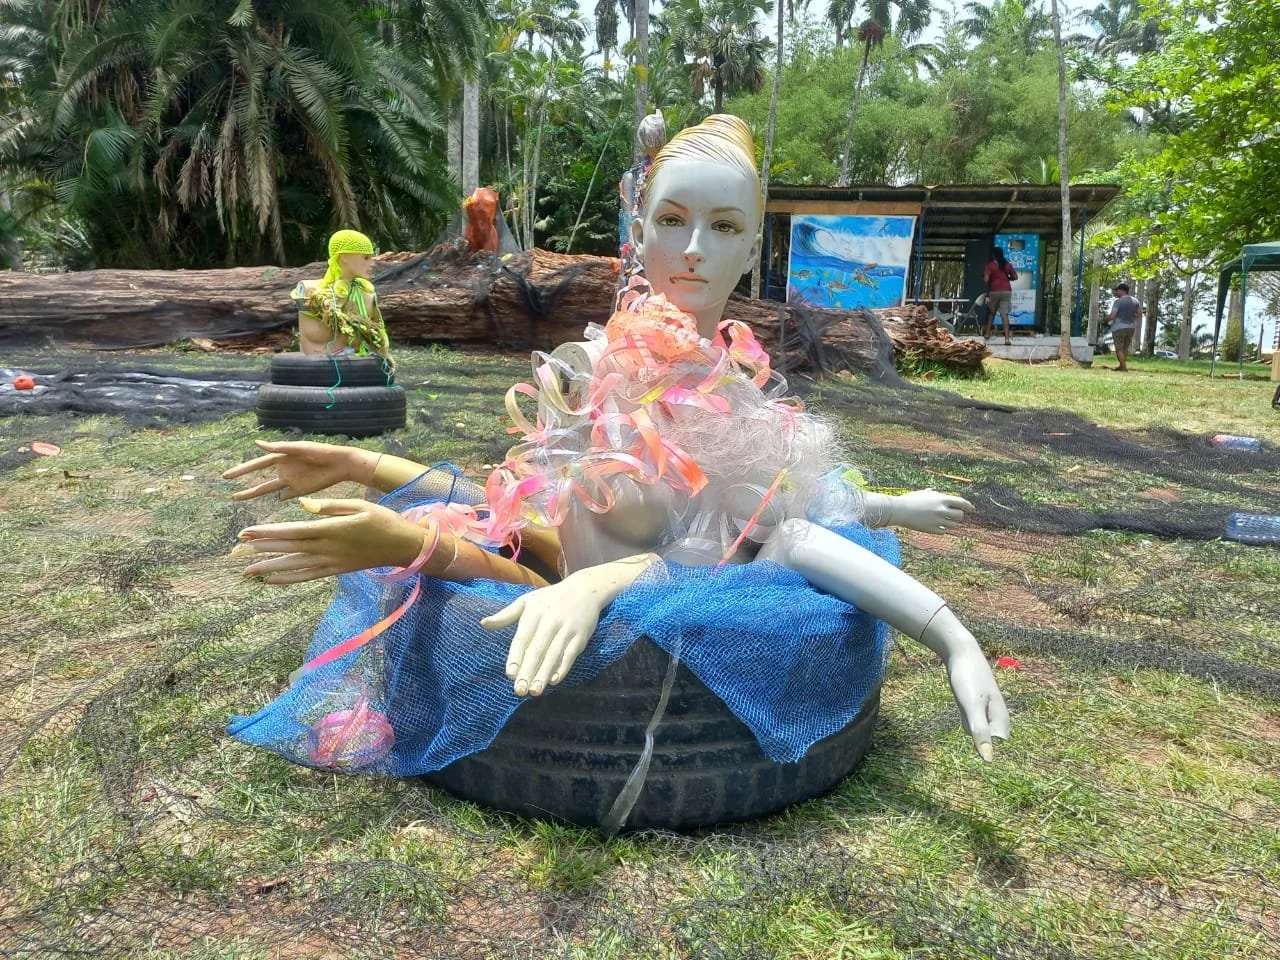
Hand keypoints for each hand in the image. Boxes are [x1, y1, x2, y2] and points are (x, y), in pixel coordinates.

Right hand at [222, 440, 371, 501]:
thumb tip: (257, 443)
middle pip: (259, 479)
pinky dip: (280, 499)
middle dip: (244, 484)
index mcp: (282, 457)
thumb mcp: (300, 448)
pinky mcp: (301, 490)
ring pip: (268, 489)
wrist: (342, 464)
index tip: (227, 476)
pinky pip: (286, 496)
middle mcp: (283, 470)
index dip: (242, 470)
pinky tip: (274, 501)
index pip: (257, 465)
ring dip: (254, 493)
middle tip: (228, 490)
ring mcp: (291, 481)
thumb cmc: (321, 452)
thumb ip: (279, 447)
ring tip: (237, 497)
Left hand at [234, 498, 424, 582]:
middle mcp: (327, 548)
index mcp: (331, 529)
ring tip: (247, 570)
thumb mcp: (358, 505)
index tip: (246, 532)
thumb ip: (329, 506)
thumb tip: (303, 505)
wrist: (403, 546)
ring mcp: (331, 562)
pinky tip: (273, 580)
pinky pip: (308, 576)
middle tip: (236, 548)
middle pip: (288, 549)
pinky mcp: (336, 570)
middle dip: (260, 548)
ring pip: (294, 566)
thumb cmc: (383, 521)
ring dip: (269, 568)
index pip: (292, 531)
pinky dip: (289, 579)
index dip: (267, 533)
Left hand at [479, 576, 606, 696]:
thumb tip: (483, 623)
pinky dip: (563, 668)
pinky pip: (571, 654)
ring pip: (553, 655)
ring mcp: (567, 629)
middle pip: (537, 650)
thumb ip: (505, 615)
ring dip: (544, 674)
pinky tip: (554, 681)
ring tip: (535, 692)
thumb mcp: (526, 601)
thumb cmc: (550, 598)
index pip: (522, 638)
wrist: (585, 589)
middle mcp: (550, 621)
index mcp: (534, 613)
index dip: (516, 657)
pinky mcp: (581, 636)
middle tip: (519, 691)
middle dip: (528, 672)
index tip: (510, 674)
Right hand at [890, 489, 974, 533]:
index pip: (961, 503)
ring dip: (950, 523)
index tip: (972, 509)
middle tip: (953, 515)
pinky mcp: (932, 530)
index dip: (968, 506)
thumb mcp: (924, 493)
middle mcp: (942, 510)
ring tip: (943, 521)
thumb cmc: (910, 500)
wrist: (899, 510)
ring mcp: (938, 521)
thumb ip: (934, 494)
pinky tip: (935, 526)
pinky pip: (943, 531)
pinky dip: (941, 529)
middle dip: (958, 515)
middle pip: (960, 516)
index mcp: (942, 499)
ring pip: (953, 525)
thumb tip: (938, 493)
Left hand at [943, 646, 1010, 760]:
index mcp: (1003, 720)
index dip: (982, 744)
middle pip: (983, 741)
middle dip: (974, 735)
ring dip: (969, 725)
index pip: (993, 749)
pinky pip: (971, 722)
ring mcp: (988, 711)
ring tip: (965, 700)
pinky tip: (963, 701)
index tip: (975, 723)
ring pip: (975, 731)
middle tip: (968, 705)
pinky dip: (966, 718)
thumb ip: (979, 730)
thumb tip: (988, 761)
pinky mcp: (979, 706)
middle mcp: (999, 717)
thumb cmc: (967, 677)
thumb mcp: (970, 705)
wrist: (961, 651)